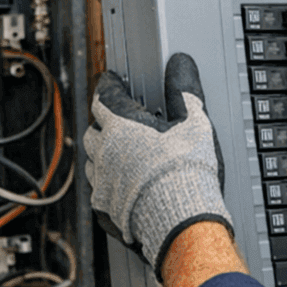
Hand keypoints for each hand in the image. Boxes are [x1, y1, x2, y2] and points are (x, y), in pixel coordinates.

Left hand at [84, 54, 231, 274]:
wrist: (182, 222)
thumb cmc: (187, 172)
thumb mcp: (194, 123)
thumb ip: (184, 90)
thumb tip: (180, 64)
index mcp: (121, 126)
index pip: (104, 97)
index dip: (107, 86)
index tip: (109, 81)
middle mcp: (104, 153)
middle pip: (93, 130)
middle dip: (103, 122)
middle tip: (117, 119)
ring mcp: (101, 183)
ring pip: (92, 162)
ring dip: (103, 155)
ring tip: (120, 155)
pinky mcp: (105, 210)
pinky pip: (99, 193)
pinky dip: (108, 186)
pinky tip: (123, 188)